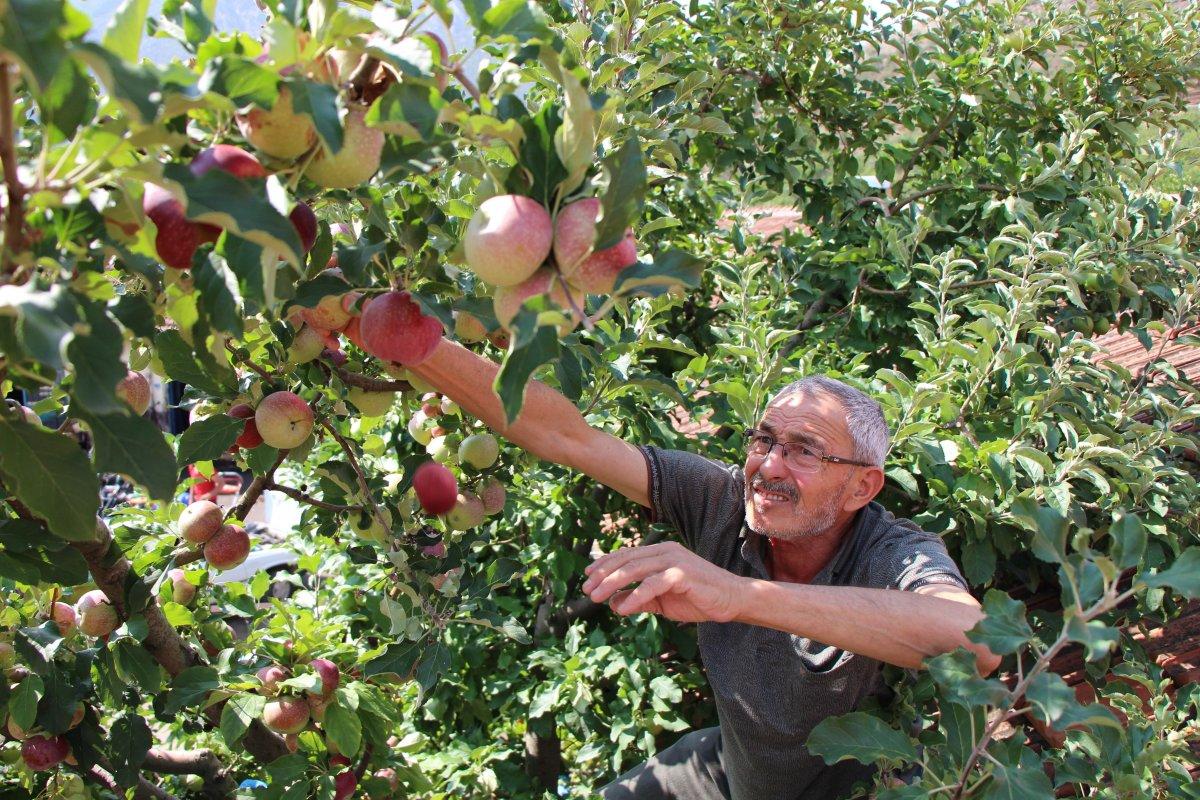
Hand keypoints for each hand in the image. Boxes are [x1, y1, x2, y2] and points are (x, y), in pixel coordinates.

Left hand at [582, 541, 744, 622]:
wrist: (731, 600)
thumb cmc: (697, 598)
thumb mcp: (662, 600)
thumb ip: (639, 599)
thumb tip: (612, 602)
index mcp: (660, 553)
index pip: (626, 555)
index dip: (605, 564)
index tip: (587, 576)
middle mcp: (665, 551)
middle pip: (626, 560)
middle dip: (603, 575)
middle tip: (586, 590)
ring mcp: (674, 560)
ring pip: (635, 569)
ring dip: (612, 584)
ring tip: (596, 598)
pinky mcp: (682, 574)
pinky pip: (652, 584)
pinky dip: (635, 596)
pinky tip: (623, 609)